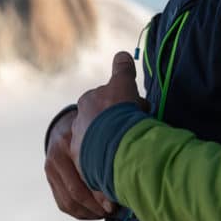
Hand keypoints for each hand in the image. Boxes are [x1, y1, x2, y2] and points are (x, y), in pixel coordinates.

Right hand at [45, 109, 115, 219]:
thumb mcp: (98, 135)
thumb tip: (127, 183)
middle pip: (76, 192)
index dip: (102, 194)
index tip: (117, 203)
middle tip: (113, 211)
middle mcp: (57, 156)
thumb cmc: (92, 132)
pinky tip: (94, 213)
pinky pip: (63, 204)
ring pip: (69, 203)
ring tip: (105, 213)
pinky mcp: (50, 180)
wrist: (66, 126)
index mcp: (71, 142)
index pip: (86, 175)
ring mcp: (50, 169)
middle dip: (97, 207)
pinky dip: (80, 213)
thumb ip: (108, 153)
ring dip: (89, 213)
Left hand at [70, 52, 149, 180]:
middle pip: (103, 122)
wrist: (113, 144)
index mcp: (88, 102)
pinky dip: (110, 162)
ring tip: (132, 150)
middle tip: (137, 131)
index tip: (140, 110)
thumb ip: (123, 69)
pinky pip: (99, 162)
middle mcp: (79, 123)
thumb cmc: (118, 111)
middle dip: (118, 125)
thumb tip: (123, 54)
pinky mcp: (84, 166)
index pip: (108, 101)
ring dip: (114, 144)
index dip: (127, 104)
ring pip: (100, 143)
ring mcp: (80, 145)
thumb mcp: (123, 85)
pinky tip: (124, 164)